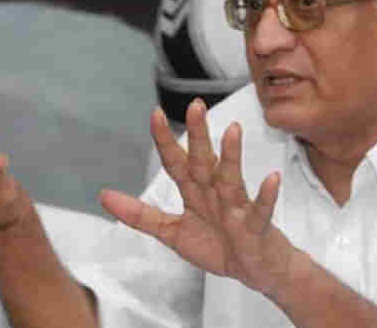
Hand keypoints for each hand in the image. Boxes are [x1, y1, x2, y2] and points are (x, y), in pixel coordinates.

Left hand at [100, 99, 297, 296]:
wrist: (255, 270)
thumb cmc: (218, 246)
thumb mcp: (171, 232)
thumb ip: (140, 215)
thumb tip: (103, 195)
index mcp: (195, 193)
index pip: (177, 163)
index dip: (166, 141)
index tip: (155, 114)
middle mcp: (215, 194)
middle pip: (203, 162)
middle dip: (198, 135)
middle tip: (195, 105)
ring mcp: (236, 208)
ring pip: (232, 179)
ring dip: (232, 155)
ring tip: (232, 130)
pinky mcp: (256, 226)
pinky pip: (260, 210)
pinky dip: (266, 195)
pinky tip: (272, 178)